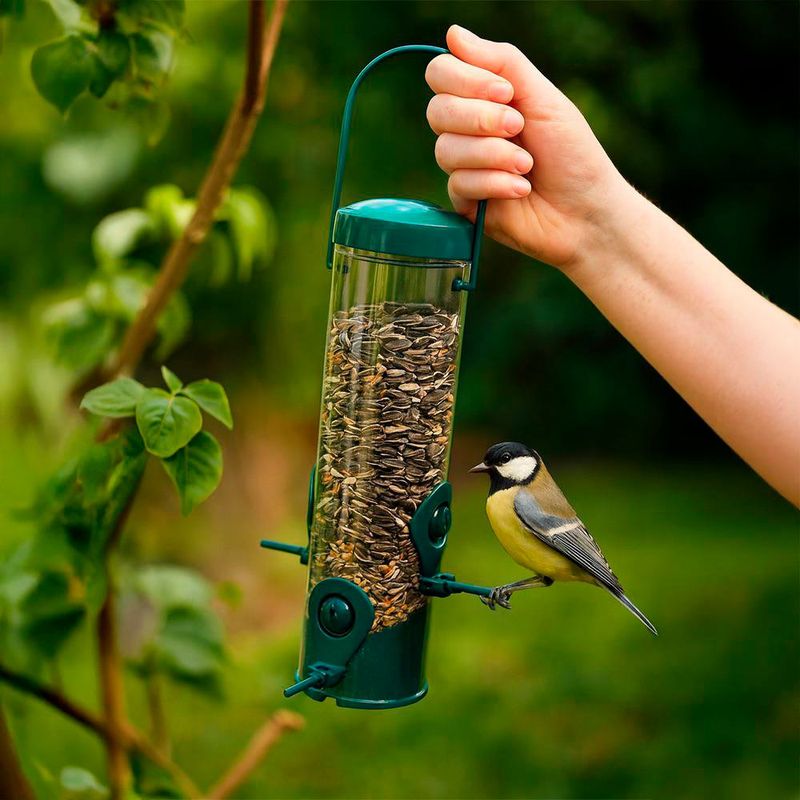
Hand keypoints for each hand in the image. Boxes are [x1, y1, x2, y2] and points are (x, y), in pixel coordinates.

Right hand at [426, 25, 630, 270]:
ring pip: (447, 150)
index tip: (506, 92)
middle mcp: (468, 132)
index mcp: (483, 100)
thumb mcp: (542, 98)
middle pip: (437, 111)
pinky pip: (459, 184)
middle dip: (481, 119)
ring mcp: (465, 168)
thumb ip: (502, 62)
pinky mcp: (465, 203)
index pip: (441, 75)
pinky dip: (495, 184)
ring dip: (494, 155)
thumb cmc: (572, 154)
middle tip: (519, 128)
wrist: (586, 211)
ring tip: (527, 166)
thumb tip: (453, 34)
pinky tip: (521, 190)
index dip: (465, 80)